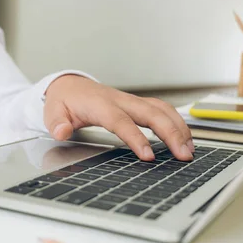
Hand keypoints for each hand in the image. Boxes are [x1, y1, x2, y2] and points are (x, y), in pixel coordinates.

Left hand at [44, 75, 194, 160]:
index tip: (148, 156)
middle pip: (151, 113)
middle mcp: (120, 101)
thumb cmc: (63, 102)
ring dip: (178, 128)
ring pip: (161, 109)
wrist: (69, 86)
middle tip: (183, 155)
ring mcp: (131, 101)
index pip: (121, 122)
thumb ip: (56, 123)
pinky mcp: (137, 104)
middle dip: (170, 133)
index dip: (136, 138)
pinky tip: (184, 138)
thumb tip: (61, 131)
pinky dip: (176, 122)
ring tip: (189, 150)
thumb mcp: (52, 113)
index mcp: (100, 105)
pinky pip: (161, 110)